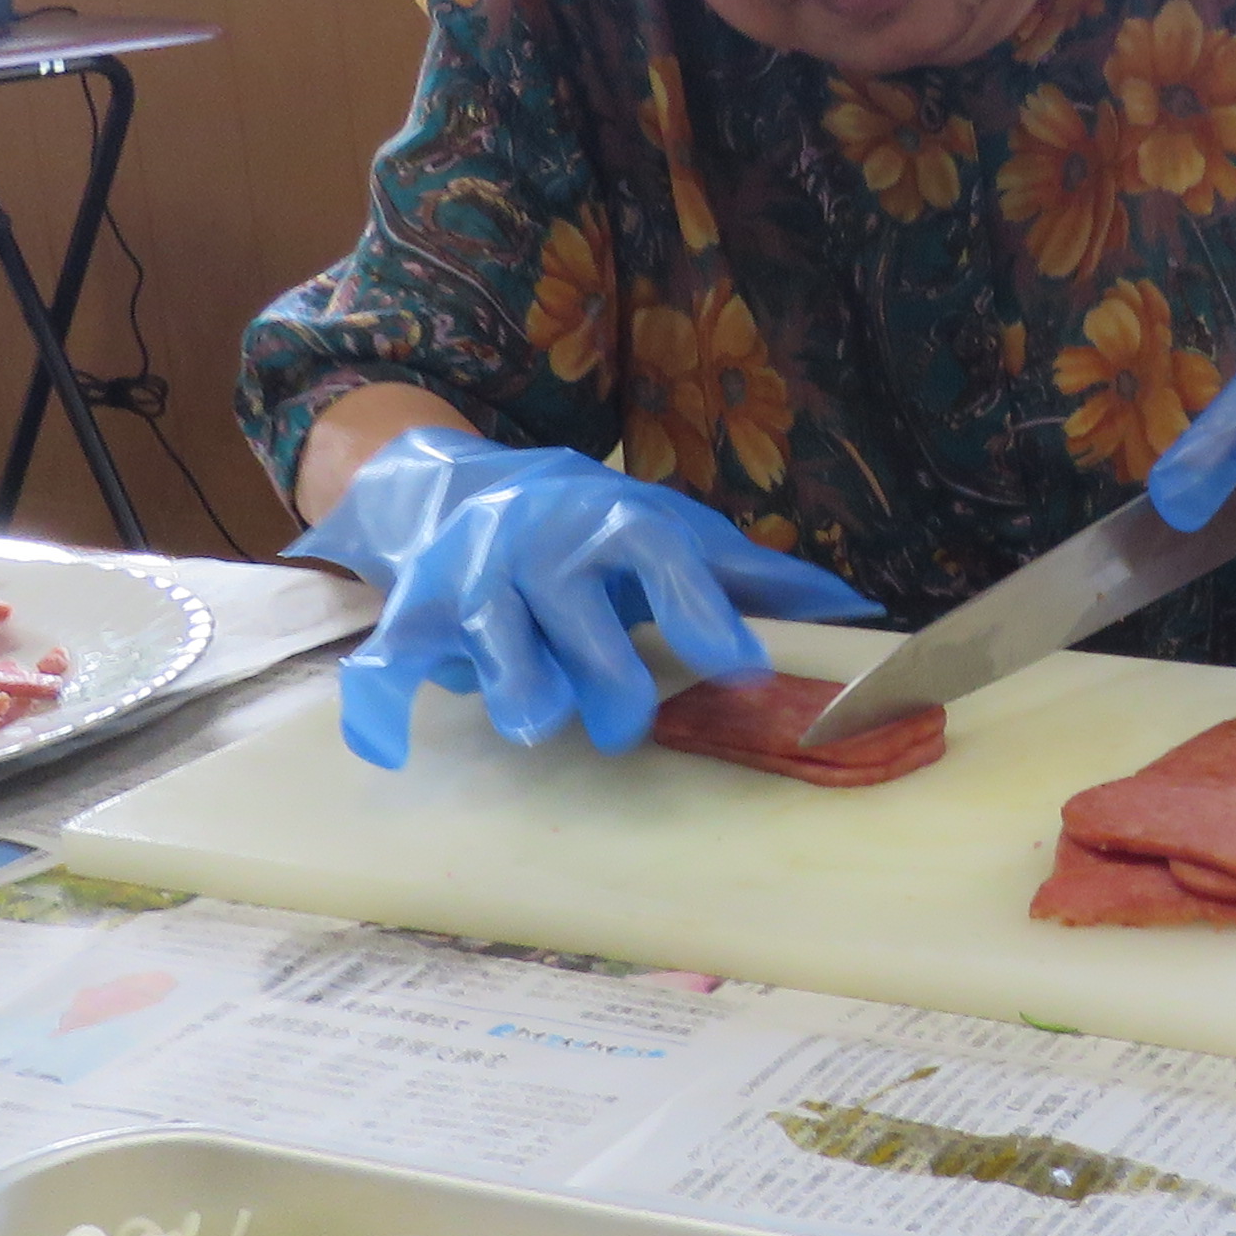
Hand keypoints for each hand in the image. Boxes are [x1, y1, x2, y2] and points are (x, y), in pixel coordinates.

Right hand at [294, 428, 875, 767]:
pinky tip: (388, 749)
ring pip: (490, 636)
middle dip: (603, 673)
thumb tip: (857, 607)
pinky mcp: (414, 614)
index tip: (744, 668)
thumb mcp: (675, 533)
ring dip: (512, 683)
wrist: (463, 486)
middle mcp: (542, 545)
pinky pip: (389, 661)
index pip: (667, 561)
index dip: (706, 613)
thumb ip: (755, 577)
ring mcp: (473, 580)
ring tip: (534, 722)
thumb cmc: (596, 529)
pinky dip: (379, 705)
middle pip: (576, 614)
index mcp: (618, 523)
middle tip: (625, 726)